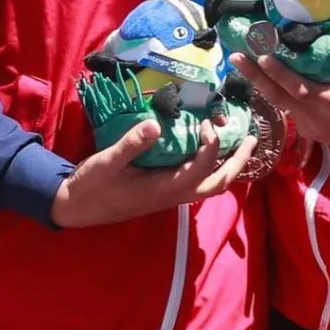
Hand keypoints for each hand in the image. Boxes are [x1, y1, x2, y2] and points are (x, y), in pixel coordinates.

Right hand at [50, 118, 257, 228]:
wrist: (76, 209)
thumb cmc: (91, 186)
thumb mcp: (107, 163)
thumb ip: (131, 144)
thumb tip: (154, 123)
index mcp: (165, 189)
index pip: (202, 169)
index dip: (211, 145)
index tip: (208, 121)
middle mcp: (175, 195)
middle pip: (219, 183)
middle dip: (239, 161)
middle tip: (253, 137)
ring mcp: (172, 196)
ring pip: (212, 185)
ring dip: (230, 165)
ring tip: (242, 143)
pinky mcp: (165, 192)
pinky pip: (200, 182)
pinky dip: (213, 166)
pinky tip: (212, 150)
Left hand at [230, 10, 329, 164]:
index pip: (295, 86)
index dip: (276, 72)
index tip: (259, 55)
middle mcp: (314, 118)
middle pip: (277, 97)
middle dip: (254, 77)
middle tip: (235, 57)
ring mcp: (310, 128)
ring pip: (279, 105)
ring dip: (260, 86)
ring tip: (243, 66)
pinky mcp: (311, 132)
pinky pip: (287, 112)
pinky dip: (274, 97)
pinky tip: (264, 82)